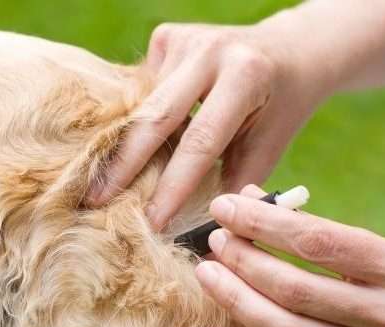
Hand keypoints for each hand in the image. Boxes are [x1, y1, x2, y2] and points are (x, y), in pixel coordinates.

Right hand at [85, 21, 336, 229]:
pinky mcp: (167, 36)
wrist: (289, 51)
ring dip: (128, 144)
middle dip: (124, 165)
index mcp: (245, 76)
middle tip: (96, 202)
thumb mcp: (270, 146)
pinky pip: (143, 88)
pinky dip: (140, 118)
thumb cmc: (280, 108)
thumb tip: (198, 231)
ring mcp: (185, 39)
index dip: (174, 185)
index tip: (153, 221)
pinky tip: (138, 138)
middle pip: (156, 116)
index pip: (201, 140)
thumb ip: (234, 183)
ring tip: (105, 182)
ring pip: (144, 103)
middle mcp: (210, 51)